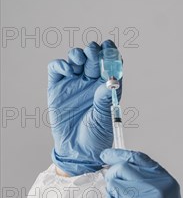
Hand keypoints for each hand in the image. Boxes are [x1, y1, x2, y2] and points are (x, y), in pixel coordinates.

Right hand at [48, 40, 121, 175]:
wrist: (77, 150)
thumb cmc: (96, 136)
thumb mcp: (103, 118)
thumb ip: (104, 99)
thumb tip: (110, 81)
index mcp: (106, 87)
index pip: (111, 65)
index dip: (111, 54)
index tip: (110, 47)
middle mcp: (91, 82)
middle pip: (93, 58)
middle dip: (94, 51)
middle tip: (93, 52)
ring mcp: (74, 83)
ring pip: (76, 59)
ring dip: (78, 54)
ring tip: (80, 59)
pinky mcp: (58, 87)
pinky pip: (57, 69)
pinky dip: (61, 64)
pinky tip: (67, 69)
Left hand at [101, 149, 182, 197]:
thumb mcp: (168, 197)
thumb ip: (150, 179)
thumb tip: (122, 166)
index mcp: (166, 181)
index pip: (137, 158)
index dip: (118, 155)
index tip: (106, 155)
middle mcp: (154, 189)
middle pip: (120, 169)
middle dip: (113, 176)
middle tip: (116, 188)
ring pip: (112, 186)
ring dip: (114, 196)